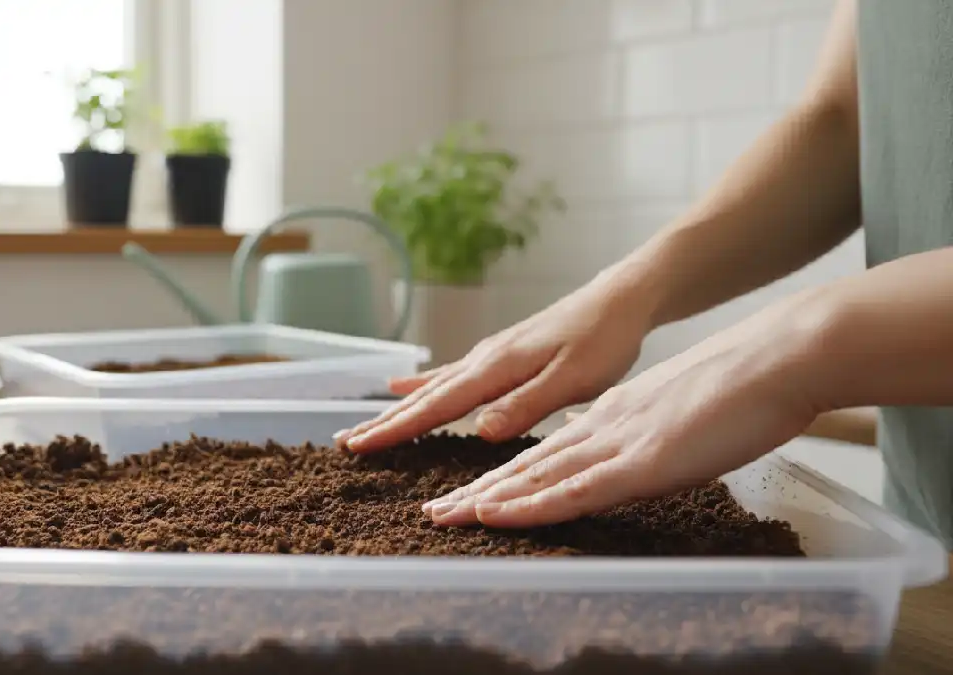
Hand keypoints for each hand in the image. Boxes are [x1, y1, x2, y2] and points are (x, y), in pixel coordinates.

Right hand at [334, 276, 653, 452]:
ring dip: (398, 408)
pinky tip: (404, 388)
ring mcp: (489, 356)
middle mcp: (484, 360)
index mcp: (497, 368)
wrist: (619, 300)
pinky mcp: (500, 355)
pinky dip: (422, 386)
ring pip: (433, 387)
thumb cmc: (603, 341)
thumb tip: (482, 430)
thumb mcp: (572, 380)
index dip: (397, 428)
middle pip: (424, 397)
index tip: (360, 445)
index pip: (437, 405)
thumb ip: (526, 404)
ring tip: (365, 423)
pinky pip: (450, 376)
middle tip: (346, 442)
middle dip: (384, 421)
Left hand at [421, 294, 829, 528]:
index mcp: (611, 418)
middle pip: (526, 467)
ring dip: (484, 500)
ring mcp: (617, 443)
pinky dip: (529, 505)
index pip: (545, 455)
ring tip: (439, 517)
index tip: (469, 497)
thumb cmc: (739, 387)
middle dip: (476, 493)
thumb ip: (636, 431)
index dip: (503, 479)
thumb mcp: (672, 411)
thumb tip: (610, 444)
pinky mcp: (639, 460)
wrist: (775, 358)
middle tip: (430, 513)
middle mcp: (602, 428)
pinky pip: (573, 489)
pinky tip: (493, 514)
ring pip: (535, 477)